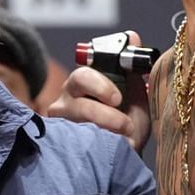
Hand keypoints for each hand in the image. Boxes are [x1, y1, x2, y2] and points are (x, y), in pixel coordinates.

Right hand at [46, 36, 150, 150]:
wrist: (124, 158)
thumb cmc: (128, 124)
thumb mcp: (136, 96)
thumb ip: (133, 70)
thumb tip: (133, 36)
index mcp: (84, 84)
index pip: (83, 75)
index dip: (99, 84)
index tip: (117, 98)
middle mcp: (66, 100)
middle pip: (72, 99)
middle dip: (101, 110)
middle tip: (122, 123)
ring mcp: (60, 123)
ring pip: (74, 121)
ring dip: (103, 130)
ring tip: (123, 140)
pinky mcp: (58, 144)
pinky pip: (72, 142)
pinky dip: (95, 146)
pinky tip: (108, 151)